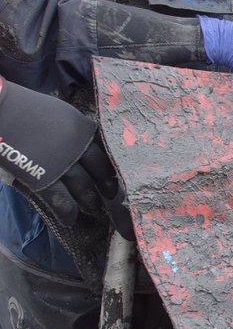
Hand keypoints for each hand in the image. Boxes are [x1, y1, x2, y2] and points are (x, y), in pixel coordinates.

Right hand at [0, 80, 132, 237]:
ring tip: (93, 210)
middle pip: (99, 173)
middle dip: (105, 189)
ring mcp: (61, 163)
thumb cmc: (24, 108)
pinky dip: (67, 212)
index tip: (113, 178)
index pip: (105, 154)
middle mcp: (77, 147)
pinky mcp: (42, 176)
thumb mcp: (59, 113)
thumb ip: (74, 130)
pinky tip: (70, 219)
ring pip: (83, 188)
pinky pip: (60, 200)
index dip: (109, 169)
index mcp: (83, 129)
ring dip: (89, 202)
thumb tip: (83, 146)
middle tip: (107, 198)